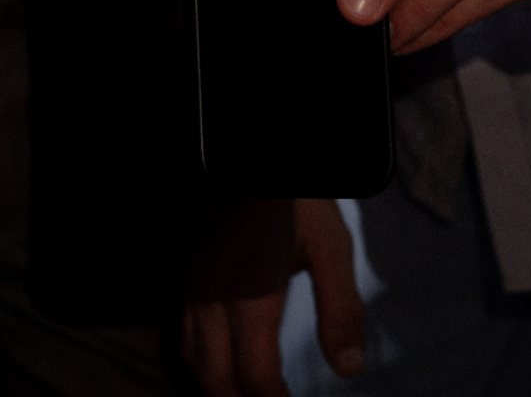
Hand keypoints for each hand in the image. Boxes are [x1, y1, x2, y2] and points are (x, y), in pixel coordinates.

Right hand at [183, 198, 364, 396]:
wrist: (249, 156)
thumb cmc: (296, 201)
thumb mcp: (331, 249)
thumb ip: (341, 311)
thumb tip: (348, 368)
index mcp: (249, 295)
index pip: (254, 375)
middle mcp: (211, 298)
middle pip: (214, 378)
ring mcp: (193, 287)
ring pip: (191, 360)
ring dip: (218, 387)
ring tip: (249, 396)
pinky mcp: (186, 277)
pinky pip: (182, 335)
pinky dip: (202, 363)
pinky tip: (224, 363)